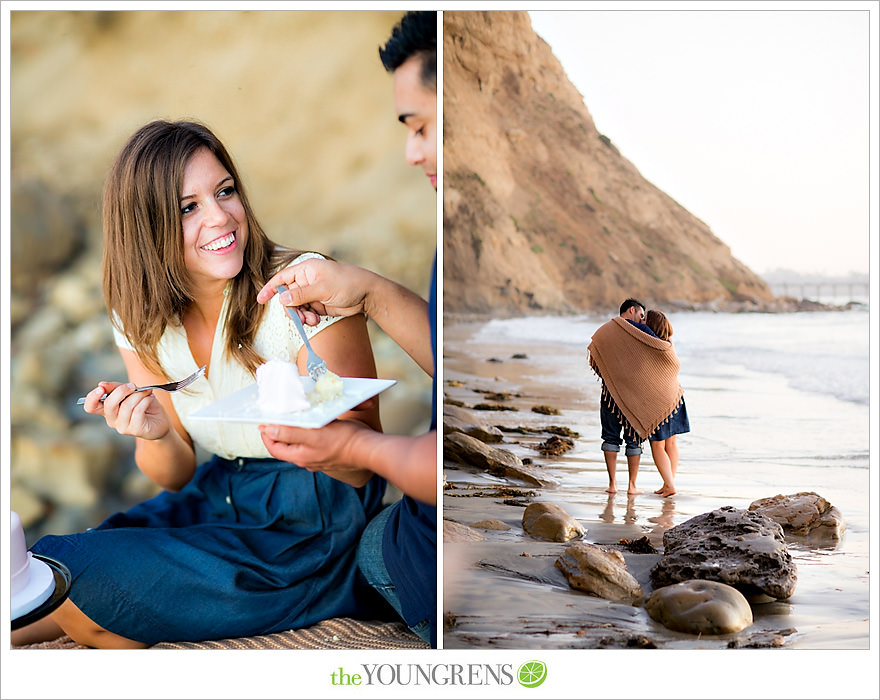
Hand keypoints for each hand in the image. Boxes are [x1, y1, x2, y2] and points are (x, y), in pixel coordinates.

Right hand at [82, 381, 170, 440]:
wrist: (161, 421)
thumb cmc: (145, 405)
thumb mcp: (130, 392)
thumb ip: (116, 388)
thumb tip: (101, 384)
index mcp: (107, 410)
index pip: (90, 407)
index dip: (92, 397)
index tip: (101, 388)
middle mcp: (112, 420)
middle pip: (109, 404)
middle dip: (122, 390)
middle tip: (133, 386)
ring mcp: (122, 426)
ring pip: (126, 406)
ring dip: (139, 394)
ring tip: (147, 392)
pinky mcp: (135, 430)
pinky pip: (138, 410)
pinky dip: (146, 400)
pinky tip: (150, 399)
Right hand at [257, 258, 376, 324]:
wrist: (367, 294)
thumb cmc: (347, 283)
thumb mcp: (322, 288)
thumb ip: (301, 295)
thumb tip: (282, 299)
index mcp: (306, 270)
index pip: (282, 278)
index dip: (271, 288)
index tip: (261, 300)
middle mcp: (307, 281)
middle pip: (288, 297)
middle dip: (292, 309)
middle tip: (300, 318)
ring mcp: (313, 293)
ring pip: (296, 308)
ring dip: (301, 316)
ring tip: (312, 320)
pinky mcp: (319, 305)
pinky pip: (306, 313)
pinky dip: (308, 319)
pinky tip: (317, 320)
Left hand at [258, 419, 373, 486]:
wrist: (369, 450)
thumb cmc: (344, 442)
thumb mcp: (314, 435)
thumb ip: (290, 433)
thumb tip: (267, 430)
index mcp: (300, 456)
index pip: (274, 447)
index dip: (266, 434)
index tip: (264, 421)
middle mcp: (307, 460)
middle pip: (286, 445)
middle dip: (280, 431)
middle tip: (278, 416)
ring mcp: (318, 458)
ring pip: (300, 443)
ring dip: (295, 431)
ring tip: (295, 418)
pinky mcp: (328, 453)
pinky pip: (313, 442)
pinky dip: (309, 432)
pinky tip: (315, 424)